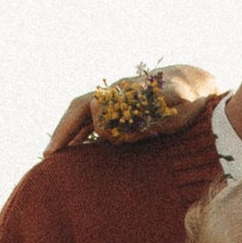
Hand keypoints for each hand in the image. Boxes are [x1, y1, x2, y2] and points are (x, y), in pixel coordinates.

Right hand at [44, 63, 218, 155]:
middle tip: (47, 156)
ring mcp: (117, 103)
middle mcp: (115, 95)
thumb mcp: (179, 100)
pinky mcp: (123, 112)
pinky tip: (77, 153)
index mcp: (124, 92)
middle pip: (79, 110)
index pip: (88, 107)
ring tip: (55, 158)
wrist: (194, 84)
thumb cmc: (189, 96)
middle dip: (62, 132)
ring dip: (70, 135)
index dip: (72, 126)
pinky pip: (95, 123)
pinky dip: (83, 136)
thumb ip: (160, 104)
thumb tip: (142, 107)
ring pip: (85, 117)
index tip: (61, 147)